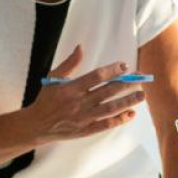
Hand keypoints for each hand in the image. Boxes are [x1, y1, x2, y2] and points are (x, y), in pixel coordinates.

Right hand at [29, 46, 145, 143]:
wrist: (37, 125)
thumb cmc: (46, 99)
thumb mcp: (53, 78)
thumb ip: (69, 63)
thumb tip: (81, 47)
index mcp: (70, 88)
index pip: (96, 77)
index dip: (112, 70)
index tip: (124, 66)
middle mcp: (78, 103)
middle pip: (107, 92)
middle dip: (126, 84)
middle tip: (141, 78)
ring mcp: (83, 118)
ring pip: (110, 108)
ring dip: (127, 101)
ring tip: (141, 95)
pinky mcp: (85, 130)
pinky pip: (105, 124)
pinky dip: (119, 120)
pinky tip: (131, 114)